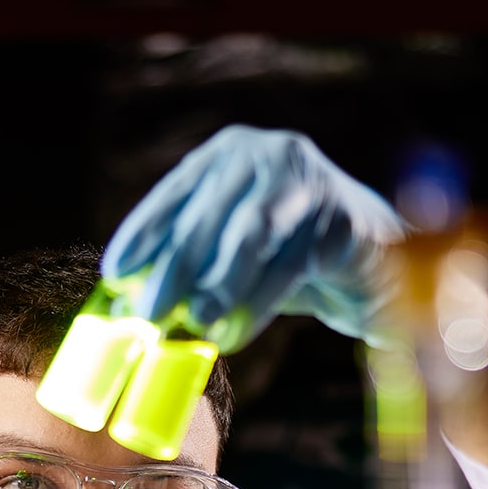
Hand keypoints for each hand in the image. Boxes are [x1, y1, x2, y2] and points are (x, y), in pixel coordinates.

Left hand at [102, 125, 404, 351]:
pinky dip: (257, 304)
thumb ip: (190, 268)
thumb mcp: (232, 257)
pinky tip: (233, 334)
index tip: (114, 274)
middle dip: (173, 271)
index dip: (143, 233)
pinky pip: (290, 265)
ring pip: (250, 235)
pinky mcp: (341, 217)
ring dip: (216, 284)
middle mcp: (268, 154)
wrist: (373, 264)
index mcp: (231, 154)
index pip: (176, 191)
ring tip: (192, 324)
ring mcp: (308, 180)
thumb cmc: (288, 261)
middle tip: (146, 316)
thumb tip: (128, 307)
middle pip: (209, 216)